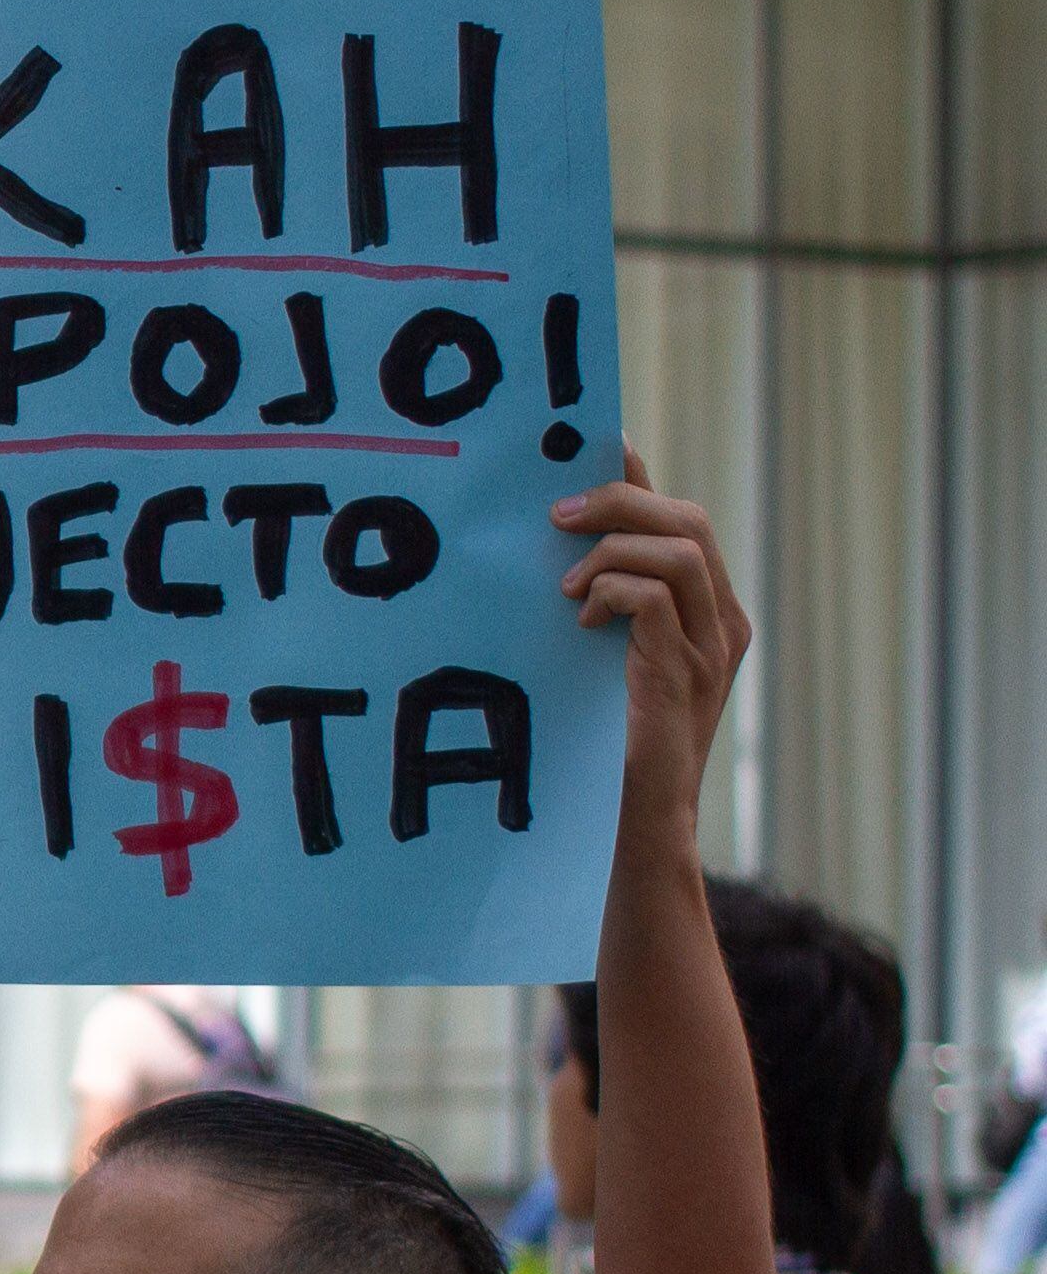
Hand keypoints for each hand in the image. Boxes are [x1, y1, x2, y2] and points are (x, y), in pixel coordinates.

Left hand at [551, 450, 749, 854]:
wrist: (636, 826)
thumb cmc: (608, 746)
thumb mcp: (604, 661)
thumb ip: (600, 609)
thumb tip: (553, 554)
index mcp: (707, 612)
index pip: (682, 521)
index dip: (640, 479)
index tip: (592, 448)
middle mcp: (721, 624)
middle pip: (688, 522)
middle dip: (621, 502)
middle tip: (556, 514)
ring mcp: (709, 651)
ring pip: (681, 552)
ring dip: (613, 549)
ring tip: (565, 583)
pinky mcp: (683, 677)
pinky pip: (656, 602)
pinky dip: (614, 593)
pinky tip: (582, 619)